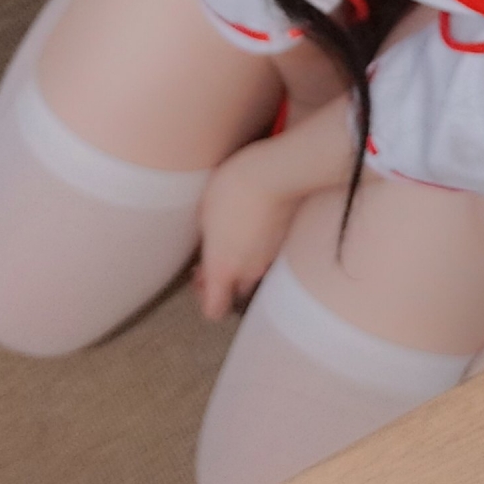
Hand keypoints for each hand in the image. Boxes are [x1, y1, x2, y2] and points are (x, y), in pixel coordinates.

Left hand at [194, 150, 300, 320]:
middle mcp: (247, 271)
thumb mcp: (203, 213)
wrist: (274, 173)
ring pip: (252, 273)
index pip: (214, 310)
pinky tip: (252, 226)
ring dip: (242, 263)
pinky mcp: (282, 243)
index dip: (206, 300)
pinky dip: (258, 249)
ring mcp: (268, 258)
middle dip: (226, 281)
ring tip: (235, 237)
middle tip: (217, 257)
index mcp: (222, 268)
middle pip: (235, 293)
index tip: (201, 281)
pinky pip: (265, 256)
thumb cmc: (232, 188)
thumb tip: (210, 247)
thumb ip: (206, 241)